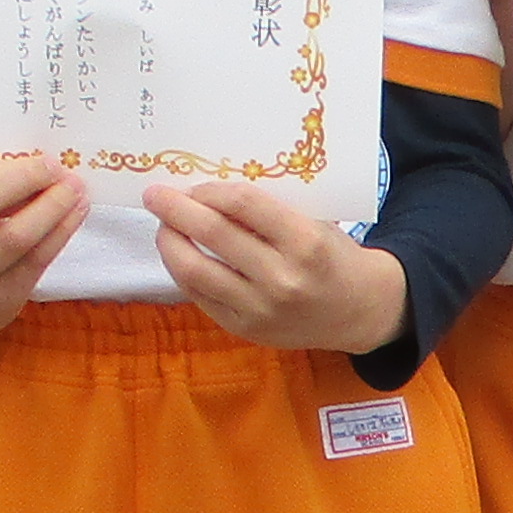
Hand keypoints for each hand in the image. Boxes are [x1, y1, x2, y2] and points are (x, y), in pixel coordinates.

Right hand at [0, 155, 81, 351]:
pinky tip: (75, 214)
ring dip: (52, 206)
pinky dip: (60, 232)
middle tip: (57, 168)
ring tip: (75, 190)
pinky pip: (35, 261)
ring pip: (15, 235)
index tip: (39, 160)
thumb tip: (31, 168)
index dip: (10, 167)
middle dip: (27, 177)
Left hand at [153, 179, 410, 354]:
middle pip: (213, 233)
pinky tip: (179, 254)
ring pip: (195, 269)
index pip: (243, 203)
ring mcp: (260, 308)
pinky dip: (183, 270)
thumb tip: (209, 187)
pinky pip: (199, 295)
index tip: (194, 184)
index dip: (210, 189)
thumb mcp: (315, 222)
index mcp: (305, 242)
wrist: (358, 311)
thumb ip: (270, 209)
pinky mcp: (245, 329)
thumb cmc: (333, 256)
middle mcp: (281, 278)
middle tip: (155, 195)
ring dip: (170, 242)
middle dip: (175, 209)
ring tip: (162, 226)